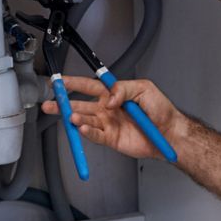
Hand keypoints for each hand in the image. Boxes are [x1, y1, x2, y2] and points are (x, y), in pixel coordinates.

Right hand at [43, 75, 186, 161]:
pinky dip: (87, 132)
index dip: (73, 83)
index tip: (60, 81)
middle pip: (80, 104)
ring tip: (71, 116)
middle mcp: (107, 109)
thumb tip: (109, 97)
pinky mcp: (111, 139)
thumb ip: (124, 89)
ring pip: (85, 120)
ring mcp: (108, 124)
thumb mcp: (144, 89)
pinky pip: (95, 135)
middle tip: (51, 104)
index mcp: (113, 94)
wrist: (169, 133)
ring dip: (76, 118)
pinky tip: (81, 128)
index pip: (88, 86)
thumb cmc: (160, 110)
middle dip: (64, 104)